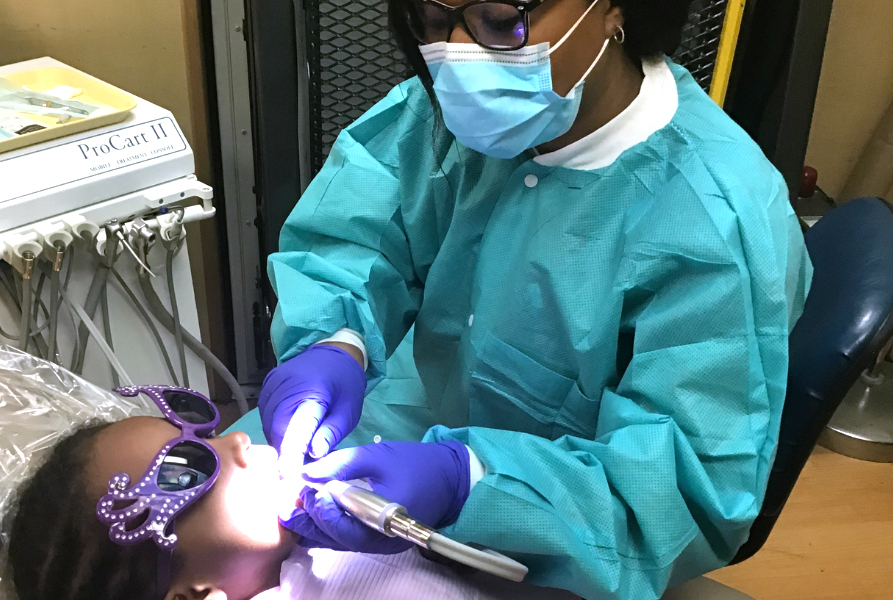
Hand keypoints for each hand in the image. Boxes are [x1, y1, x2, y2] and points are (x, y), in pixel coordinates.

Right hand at [258, 345, 365, 464]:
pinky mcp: (265, 387)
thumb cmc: (344, 383)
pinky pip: (266, 417)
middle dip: (288, 453)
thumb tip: (315, 455)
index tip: (288, 476)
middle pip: (279, 430)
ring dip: (282, 442)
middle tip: (303, 466)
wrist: (332, 352)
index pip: (297, 428)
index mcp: (312, 392)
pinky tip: (290, 431)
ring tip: (300, 446)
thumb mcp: (349, 410)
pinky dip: (277, 430)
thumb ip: (332, 432)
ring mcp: (271, 386)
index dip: (292, 454)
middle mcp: (285, 388)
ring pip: (269, 426)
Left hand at [280, 440, 470, 553]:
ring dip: (314, 527)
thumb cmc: (415, 463)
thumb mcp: (377, 456)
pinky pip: (347, 538)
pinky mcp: (378, 539)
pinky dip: (328, 528)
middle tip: (289, 502)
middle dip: (309, 522)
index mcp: (384, 520)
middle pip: (336, 539)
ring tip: (293, 508)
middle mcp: (380, 540)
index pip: (343, 526)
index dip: (319, 511)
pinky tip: (312, 514)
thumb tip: (305, 473)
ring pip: (338, 542)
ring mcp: (379, 544)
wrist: (451, 477)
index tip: (304, 489)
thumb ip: (341, 464)